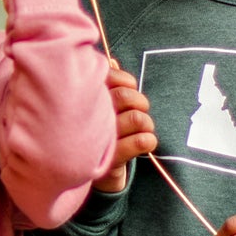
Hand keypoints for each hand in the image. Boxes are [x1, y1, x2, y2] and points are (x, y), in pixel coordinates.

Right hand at [95, 65, 155, 192]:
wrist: (92, 172)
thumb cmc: (99, 131)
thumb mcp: (101, 106)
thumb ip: (108, 83)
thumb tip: (113, 62)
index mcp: (87, 100)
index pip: (111, 77)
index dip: (127, 82)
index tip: (129, 89)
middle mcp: (90, 117)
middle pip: (126, 96)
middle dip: (140, 102)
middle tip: (141, 111)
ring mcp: (100, 138)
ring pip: (137, 118)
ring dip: (147, 124)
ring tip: (144, 129)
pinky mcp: (112, 159)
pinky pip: (141, 141)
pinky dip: (149, 141)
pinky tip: (146, 143)